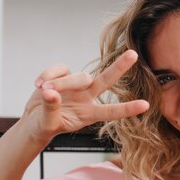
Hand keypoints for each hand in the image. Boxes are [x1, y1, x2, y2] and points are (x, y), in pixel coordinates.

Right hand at [22, 50, 148, 141]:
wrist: (34, 119)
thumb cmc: (45, 125)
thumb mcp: (47, 123)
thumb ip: (51, 109)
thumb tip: (51, 93)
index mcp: (89, 114)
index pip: (111, 112)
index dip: (128, 109)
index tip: (146, 105)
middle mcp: (87, 97)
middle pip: (106, 80)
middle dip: (119, 67)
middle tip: (133, 54)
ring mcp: (77, 85)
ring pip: (78, 76)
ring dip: (61, 83)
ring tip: (44, 90)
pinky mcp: (64, 74)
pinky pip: (60, 69)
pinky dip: (48, 74)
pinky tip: (38, 84)